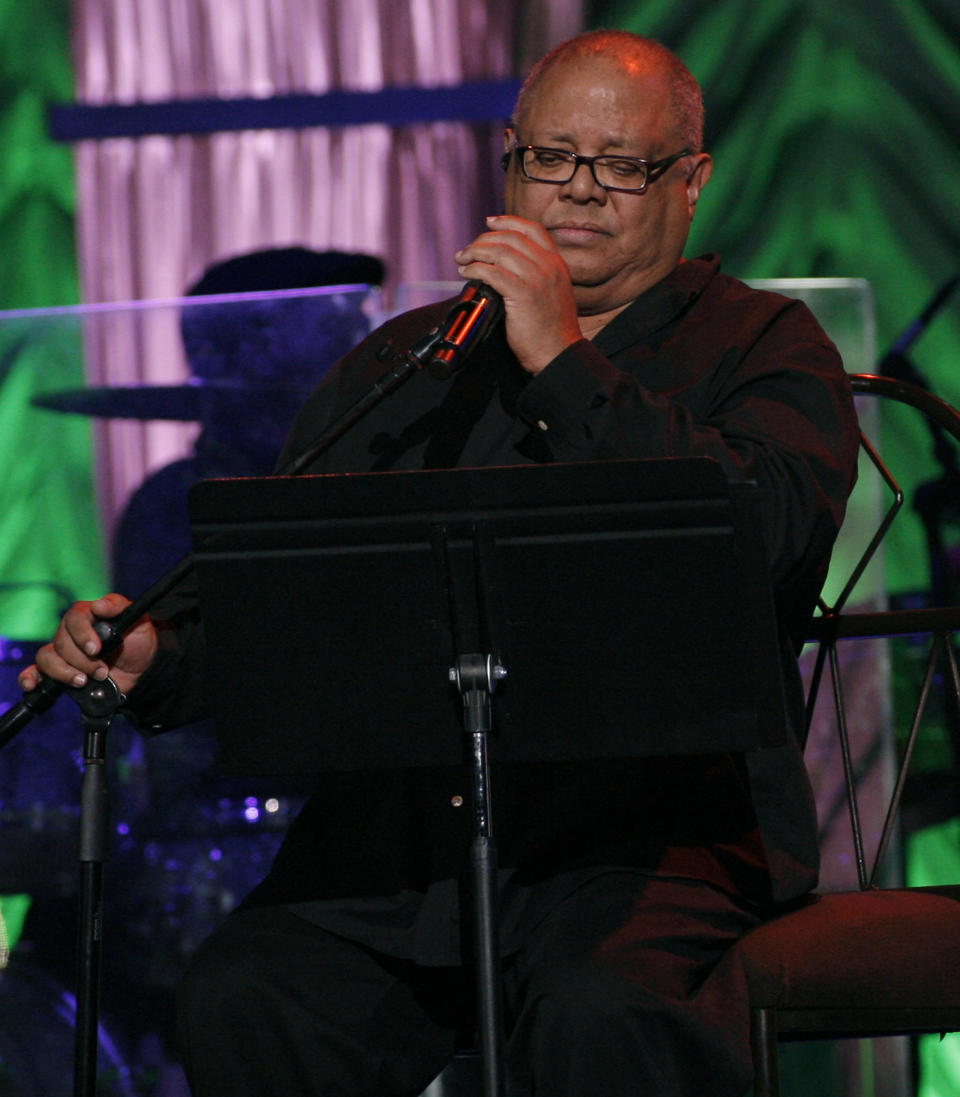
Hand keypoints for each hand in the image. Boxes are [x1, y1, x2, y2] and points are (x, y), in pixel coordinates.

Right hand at [19, 593, 157, 698]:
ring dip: (64, 672)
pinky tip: (33, 685)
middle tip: (102, 671)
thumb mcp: (140, 621)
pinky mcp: (59, 672)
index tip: (96, 649)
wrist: (141, 670)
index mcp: (88, 615)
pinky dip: (30, 677)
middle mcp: (70, 632)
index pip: (74, 617)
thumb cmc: (139, 641)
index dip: (82, 634)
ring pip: (47, 657)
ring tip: (84, 682)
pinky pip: (35, 672)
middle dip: (82, 660)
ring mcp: (63, 653)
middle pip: (61, 642)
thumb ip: (120, 608)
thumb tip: (99, 605)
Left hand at [454, 215, 581, 373]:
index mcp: (557, 264)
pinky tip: (467, 273)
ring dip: (475, 252)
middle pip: (511, 238)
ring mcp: (537, 279)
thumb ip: (537, 277)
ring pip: (500, 252)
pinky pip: (492, 272)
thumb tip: (506, 268)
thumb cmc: (552, 332)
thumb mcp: (553, 295)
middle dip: (484, 240)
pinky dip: (475, 269)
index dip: (509, 222)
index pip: (534, 229)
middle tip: (467, 250)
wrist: (559, 354)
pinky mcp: (522, 294)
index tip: (489, 222)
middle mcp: (549, 266)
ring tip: (462, 260)